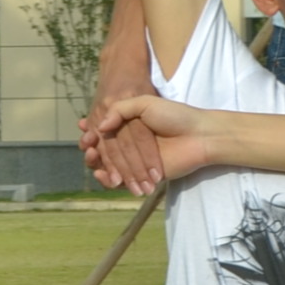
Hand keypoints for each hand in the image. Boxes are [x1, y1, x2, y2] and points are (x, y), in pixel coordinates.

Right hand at [84, 93, 226, 182]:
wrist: (200, 134)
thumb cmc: (176, 115)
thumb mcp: (145, 103)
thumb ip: (120, 110)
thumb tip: (99, 126)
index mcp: (131, 127)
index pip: (105, 133)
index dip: (92, 134)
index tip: (84, 131)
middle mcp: (132, 145)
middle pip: (105, 152)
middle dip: (93, 150)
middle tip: (87, 147)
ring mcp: (138, 162)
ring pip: (110, 167)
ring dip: (98, 164)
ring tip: (92, 158)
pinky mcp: (144, 176)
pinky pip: (122, 182)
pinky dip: (108, 179)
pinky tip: (102, 174)